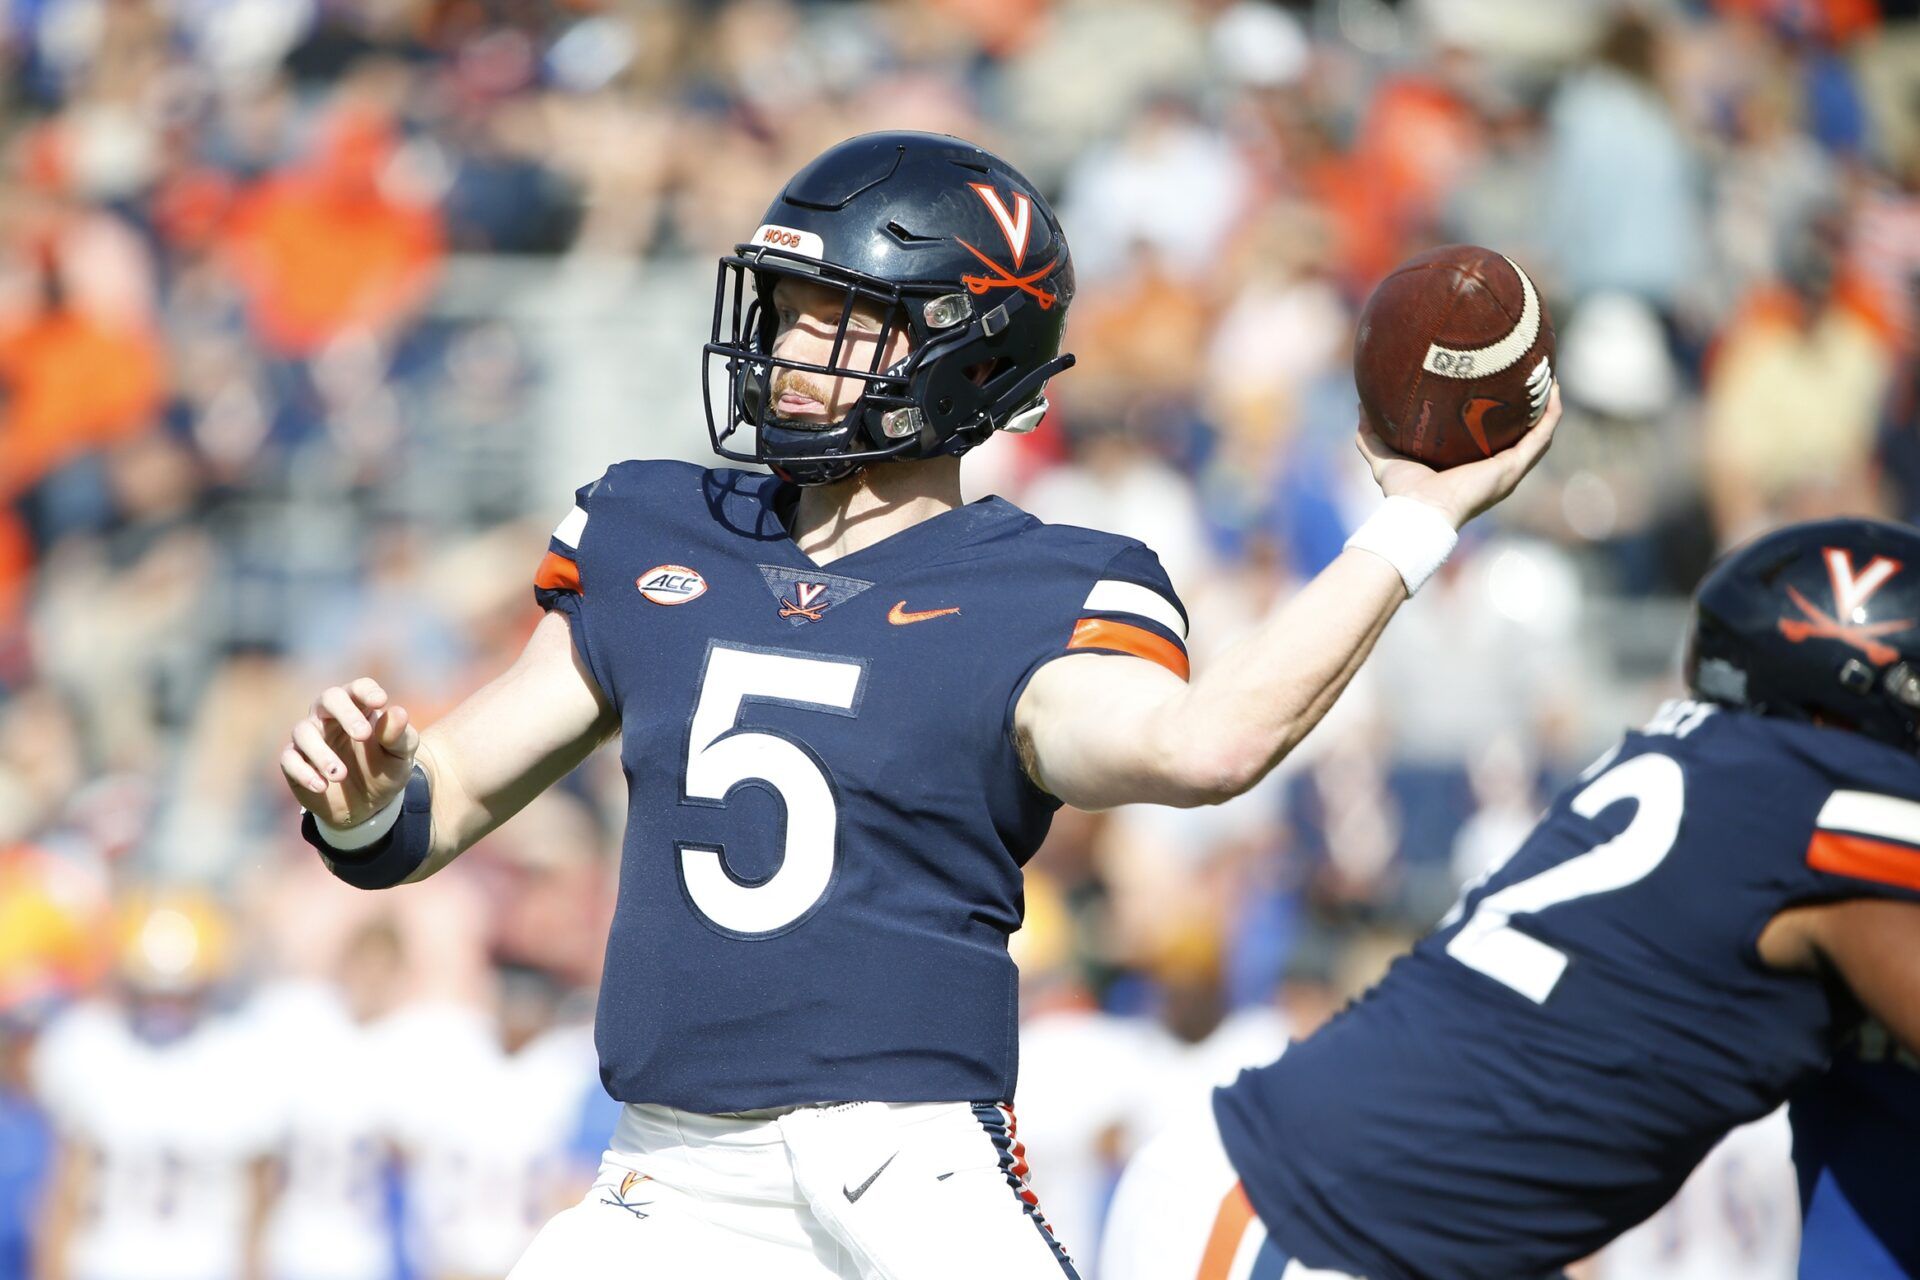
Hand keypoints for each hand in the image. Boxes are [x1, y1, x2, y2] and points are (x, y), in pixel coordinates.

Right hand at [280, 678, 419, 827]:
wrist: (368, 804)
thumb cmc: (385, 770)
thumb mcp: (399, 756)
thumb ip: (399, 735)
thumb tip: (398, 712)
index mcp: (359, 708)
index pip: (359, 688)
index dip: (367, 691)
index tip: (381, 702)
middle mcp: (330, 717)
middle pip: (328, 698)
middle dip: (345, 713)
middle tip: (363, 735)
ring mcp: (310, 738)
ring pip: (304, 731)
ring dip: (322, 753)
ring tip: (341, 775)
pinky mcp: (295, 762)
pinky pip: (289, 759)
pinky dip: (303, 772)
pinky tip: (322, 786)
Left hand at [1357, 381, 1560, 528]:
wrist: (1419, 513)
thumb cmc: (1403, 494)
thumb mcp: (1383, 457)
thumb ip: (1371, 435)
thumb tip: (1360, 405)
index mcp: (1470, 468)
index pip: (1489, 441)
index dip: (1496, 418)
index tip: (1497, 391)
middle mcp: (1494, 469)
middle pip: (1519, 436)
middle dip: (1528, 410)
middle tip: (1529, 379)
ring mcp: (1509, 469)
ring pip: (1538, 434)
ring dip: (1547, 407)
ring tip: (1549, 378)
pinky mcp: (1514, 467)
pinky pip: (1541, 436)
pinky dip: (1550, 414)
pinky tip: (1553, 389)